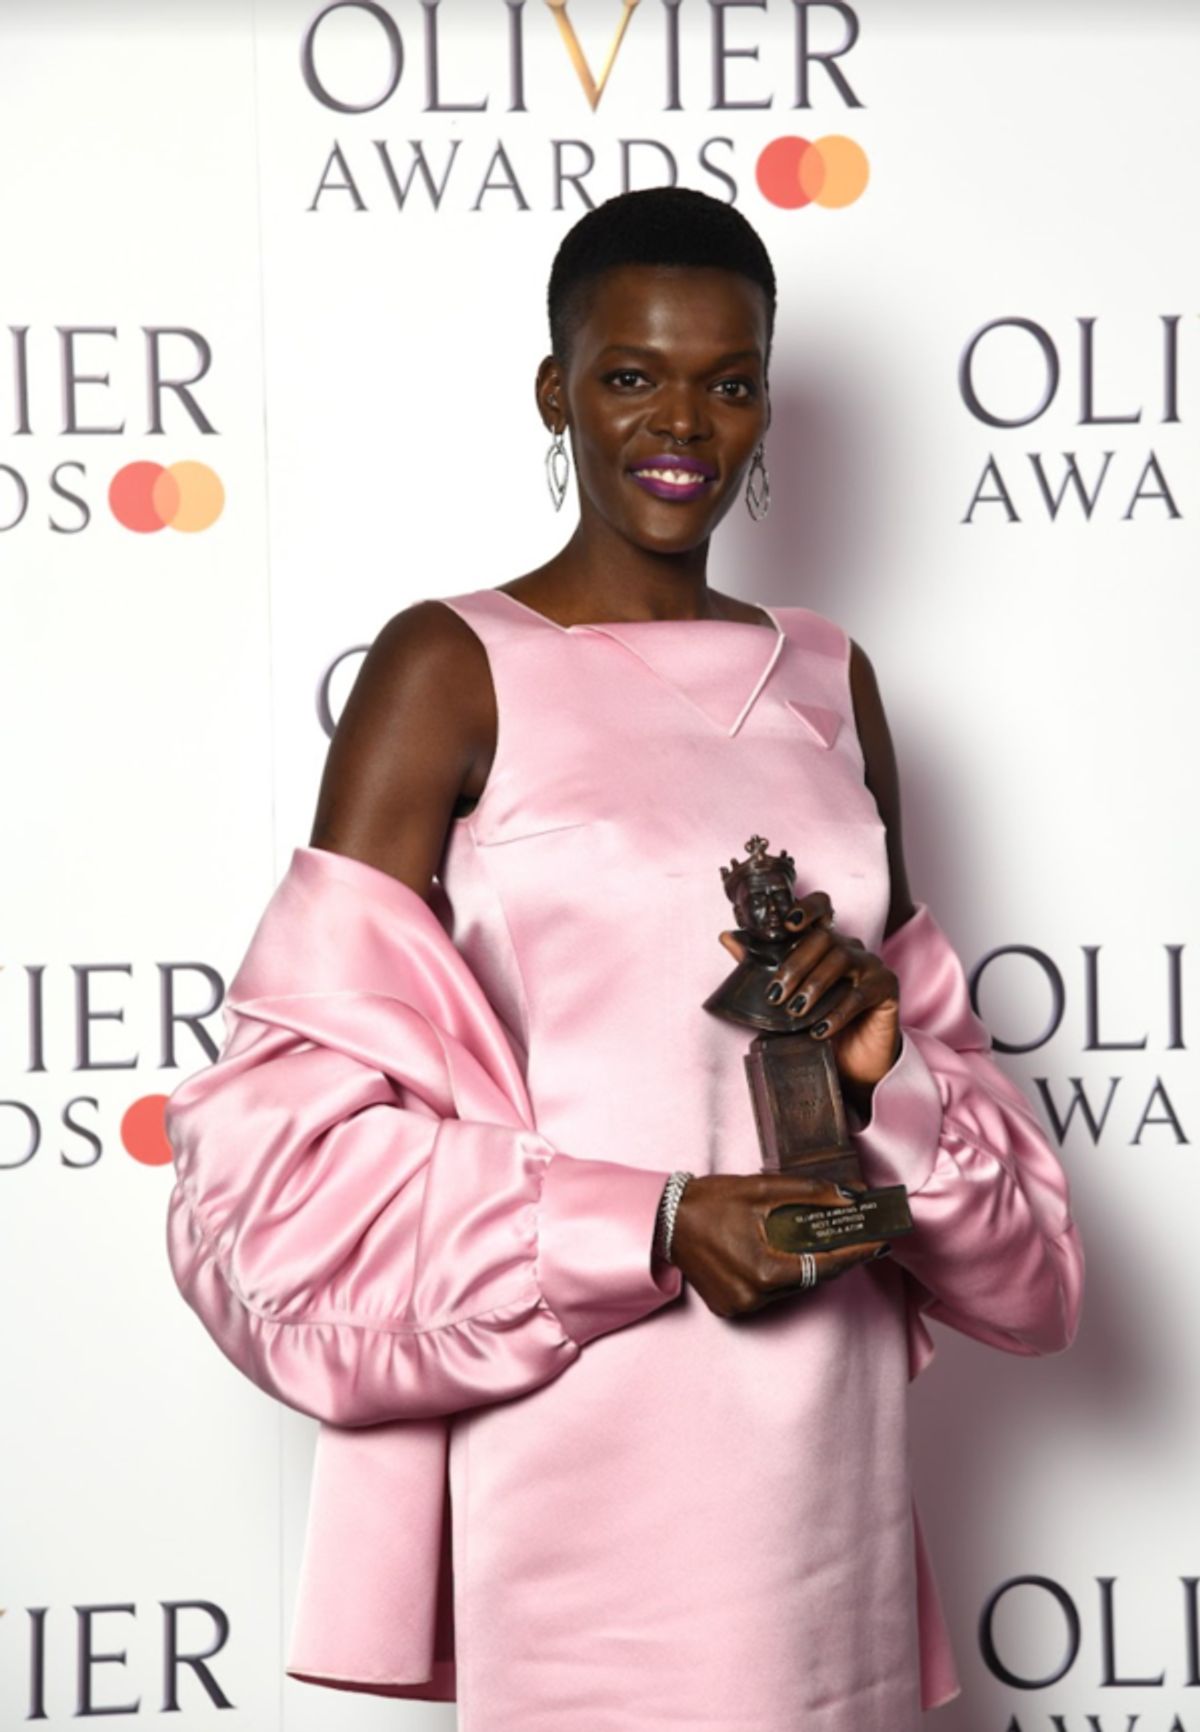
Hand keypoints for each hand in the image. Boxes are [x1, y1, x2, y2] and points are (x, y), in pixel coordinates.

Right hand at [671, 1172, 889, 1318]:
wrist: (664, 1219)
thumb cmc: (709, 1201)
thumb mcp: (761, 1188)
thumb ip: (809, 1193)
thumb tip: (849, 1196)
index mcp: (765, 1270)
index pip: (825, 1265)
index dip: (856, 1254)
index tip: (880, 1243)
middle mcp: (754, 1295)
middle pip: (809, 1277)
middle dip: (831, 1255)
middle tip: (853, 1235)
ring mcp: (741, 1306)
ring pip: (790, 1287)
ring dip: (804, 1265)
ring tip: (813, 1239)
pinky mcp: (730, 1308)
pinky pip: (768, 1293)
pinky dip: (778, 1274)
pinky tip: (776, 1252)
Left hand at [719, 890, 900, 1092]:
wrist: (851, 1062)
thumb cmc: (815, 1023)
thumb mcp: (785, 995)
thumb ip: (759, 965)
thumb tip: (727, 936)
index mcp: (825, 943)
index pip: (822, 907)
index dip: (807, 908)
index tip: (787, 924)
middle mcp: (850, 948)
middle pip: (824, 937)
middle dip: (795, 965)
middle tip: (775, 995)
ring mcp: (871, 966)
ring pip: (842, 959)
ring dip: (814, 985)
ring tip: (795, 1011)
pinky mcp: (886, 989)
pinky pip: (860, 994)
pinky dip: (837, 1013)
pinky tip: (819, 1031)